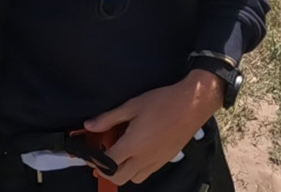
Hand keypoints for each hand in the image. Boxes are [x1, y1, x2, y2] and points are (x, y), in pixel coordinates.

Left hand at [82, 70, 223, 184]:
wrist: (192, 104)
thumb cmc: (163, 102)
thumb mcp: (132, 105)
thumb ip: (109, 118)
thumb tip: (89, 126)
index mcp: (134, 145)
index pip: (108, 164)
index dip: (95, 160)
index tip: (89, 152)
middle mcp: (144, 158)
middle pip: (118, 179)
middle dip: (105, 171)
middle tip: (101, 154)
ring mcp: (156, 162)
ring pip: (133, 179)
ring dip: (122, 171)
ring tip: (119, 151)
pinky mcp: (165, 160)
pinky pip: (146, 173)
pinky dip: (136, 168)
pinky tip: (136, 150)